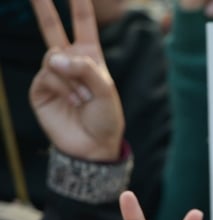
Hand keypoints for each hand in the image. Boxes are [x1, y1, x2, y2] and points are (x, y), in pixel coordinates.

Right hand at [28, 0, 123, 160]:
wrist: (93, 146)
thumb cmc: (106, 118)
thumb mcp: (106, 90)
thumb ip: (84, 68)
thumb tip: (53, 56)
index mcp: (89, 57)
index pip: (82, 23)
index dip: (78, 4)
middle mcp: (68, 61)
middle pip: (51, 27)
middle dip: (42, 7)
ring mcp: (52, 74)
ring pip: (54, 57)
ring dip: (73, 78)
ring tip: (84, 98)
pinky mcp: (40, 88)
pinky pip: (48, 75)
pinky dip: (64, 88)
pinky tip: (73, 102)